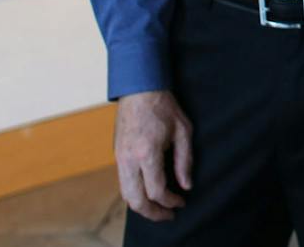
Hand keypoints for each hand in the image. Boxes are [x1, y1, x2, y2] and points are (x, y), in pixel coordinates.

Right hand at [114, 89, 192, 221]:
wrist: (139, 88)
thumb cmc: (164, 106)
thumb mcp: (183, 130)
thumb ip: (185, 160)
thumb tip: (186, 185)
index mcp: (147, 153)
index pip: (156, 190)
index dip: (171, 201)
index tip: (182, 202)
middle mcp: (128, 159)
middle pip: (136, 200)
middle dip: (153, 213)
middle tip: (168, 215)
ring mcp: (119, 158)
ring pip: (125, 195)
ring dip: (141, 206)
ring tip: (159, 209)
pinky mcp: (117, 155)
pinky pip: (122, 183)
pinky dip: (134, 194)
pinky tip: (148, 193)